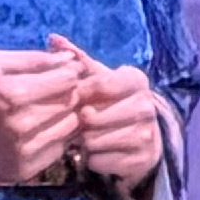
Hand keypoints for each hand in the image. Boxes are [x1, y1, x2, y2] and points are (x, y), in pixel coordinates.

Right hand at [0, 45, 91, 189]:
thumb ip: (33, 60)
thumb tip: (69, 58)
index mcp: (14, 93)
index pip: (67, 80)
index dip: (69, 73)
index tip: (62, 72)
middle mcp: (22, 124)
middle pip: (70, 104)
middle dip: (69, 93)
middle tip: (55, 90)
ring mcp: (23, 151)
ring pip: (69, 128)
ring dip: (64, 116)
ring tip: (46, 110)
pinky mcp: (21, 170)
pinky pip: (57, 150)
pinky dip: (55, 137)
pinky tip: (38, 129)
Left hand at [66, 58, 171, 191]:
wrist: (141, 136)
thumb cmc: (111, 102)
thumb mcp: (98, 78)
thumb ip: (77, 59)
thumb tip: (52, 37)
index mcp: (136, 80)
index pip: (101, 84)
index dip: (80, 93)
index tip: (74, 97)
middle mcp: (147, 106)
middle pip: (94, 117)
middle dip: (81, 121)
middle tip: (81, 121)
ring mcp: (147, 134)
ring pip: (94, 140)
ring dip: (84, 141)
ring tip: (88, 135)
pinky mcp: (142, 159)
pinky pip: (100, 161)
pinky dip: (92, 159)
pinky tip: (97, 152)